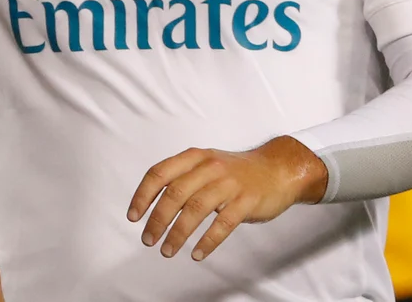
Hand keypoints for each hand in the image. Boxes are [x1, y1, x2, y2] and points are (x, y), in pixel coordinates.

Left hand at [127, 136, 327, 260]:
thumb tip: (152, 203)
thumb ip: (182, 176)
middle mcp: (210, 167)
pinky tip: (197, 253)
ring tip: (167, 250)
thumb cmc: (236, 171)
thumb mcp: (206, 163)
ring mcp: (229, 184)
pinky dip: (207, 241)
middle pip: (175, 194)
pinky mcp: (247, 201)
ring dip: (178, 233)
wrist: (278, 168)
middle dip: (157, 219)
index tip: (133, 216)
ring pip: (195, 209)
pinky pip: (223, 224)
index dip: (143, 195)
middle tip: (148, 239)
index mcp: (195, 157)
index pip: (159, 173)